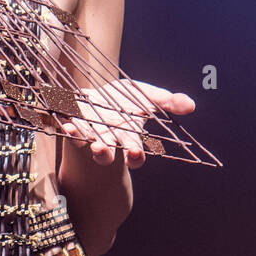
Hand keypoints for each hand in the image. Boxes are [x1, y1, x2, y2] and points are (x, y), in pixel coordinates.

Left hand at [60, 78, 195, 166]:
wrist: (98, 98)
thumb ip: (169, 102)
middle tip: (101, 152)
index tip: (134, 155)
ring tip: (76, 133)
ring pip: (85, 141)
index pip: (134, 155)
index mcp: (129, 138)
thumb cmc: (127, 102)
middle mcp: (108, 139)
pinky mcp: (72, 121)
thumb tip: (190, 105)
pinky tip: (64, 122)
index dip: (134, 157)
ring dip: (81, 138)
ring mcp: (89, 132)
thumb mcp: (149, 98)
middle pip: (107, 154)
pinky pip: (67, 125)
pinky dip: (65, 124)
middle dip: (104, 154)